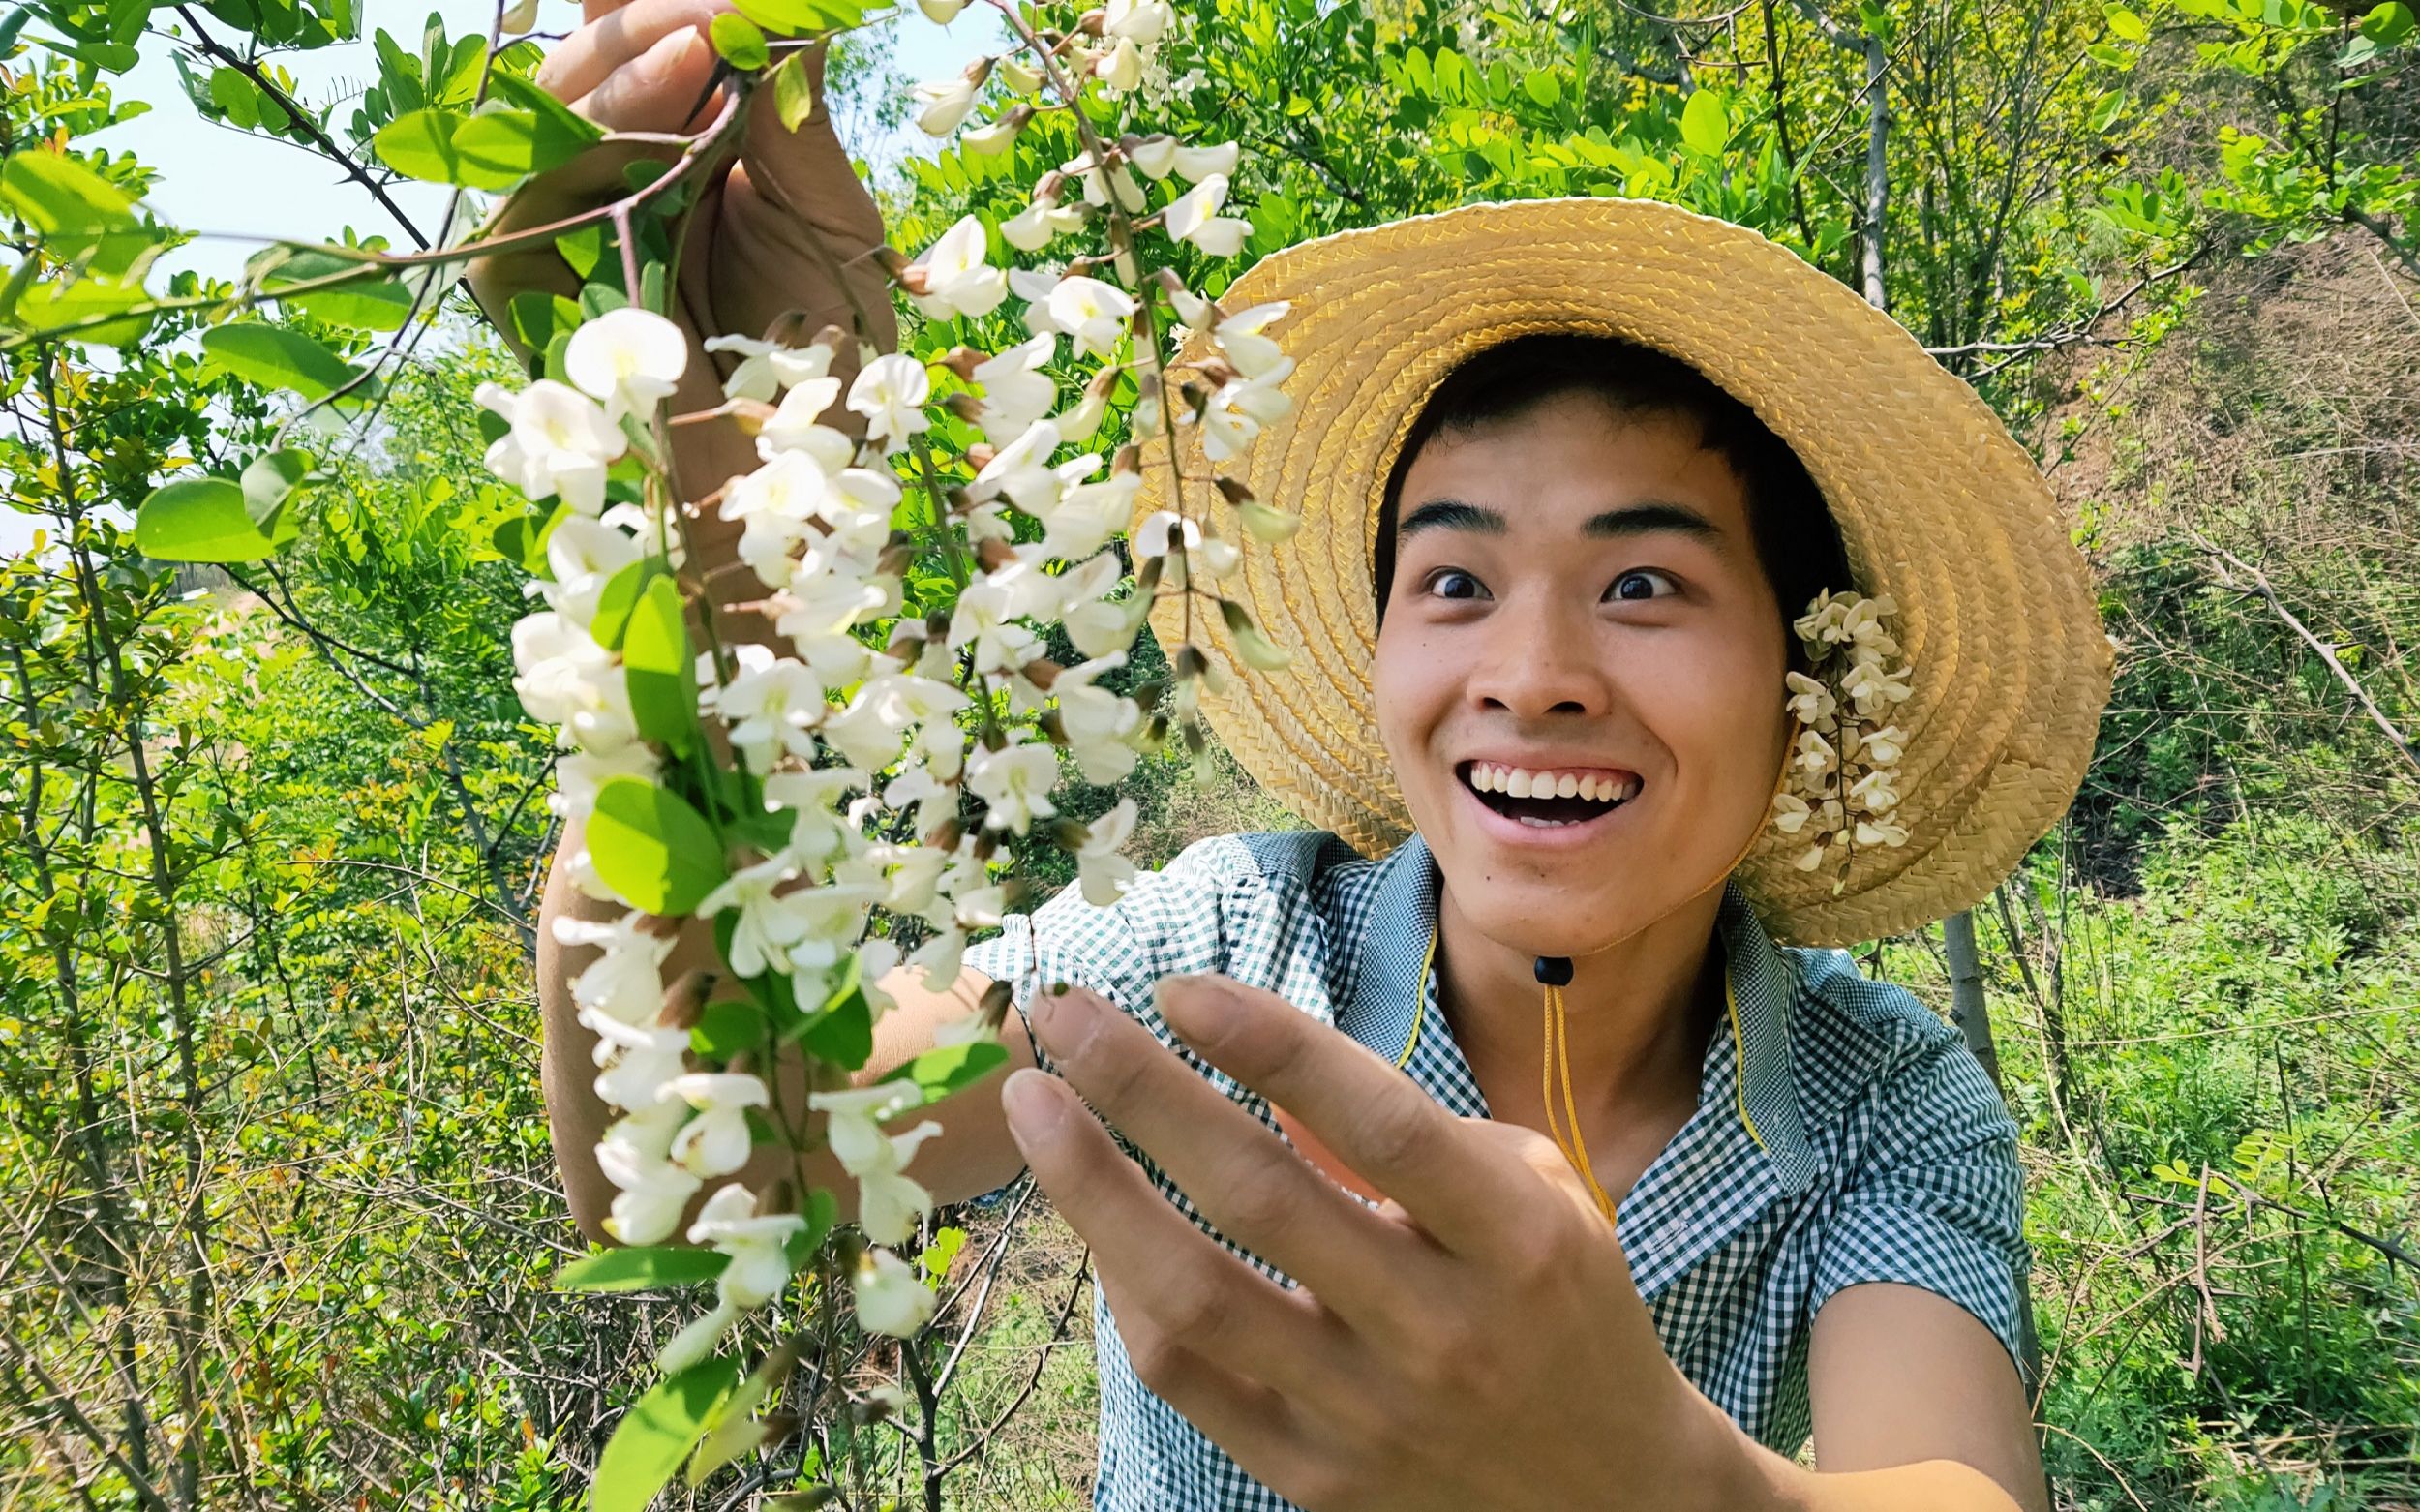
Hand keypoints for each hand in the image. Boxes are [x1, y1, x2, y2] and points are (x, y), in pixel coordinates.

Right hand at [465, 1, 897, 505]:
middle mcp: (607, 188)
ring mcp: (560, 242)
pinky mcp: (527, 302)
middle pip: (574, 68)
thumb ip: (794, 115)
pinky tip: (661, 131)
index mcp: (674, 158)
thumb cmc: (830, 372)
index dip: (644, 9)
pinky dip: (588, 156)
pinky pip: (528, 208)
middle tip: (717, 11)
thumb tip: (793, 15)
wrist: (805, 501)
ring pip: (544, 121)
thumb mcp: (831, 221)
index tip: (719, 0)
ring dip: (621, 73)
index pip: (632, 49)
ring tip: (701, 43)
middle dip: (639, 24)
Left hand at [1003, 976, 1750, 1511]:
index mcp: (1516, 1239)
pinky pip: (1189, 1380)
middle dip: (1143, 1091)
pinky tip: (1097, 1219)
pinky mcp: (1316, 1481)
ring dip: (1095, 1190)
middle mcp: (1442, 1329)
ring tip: (1033, 1105)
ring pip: (1196, 1297)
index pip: (1378, 1124)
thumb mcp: (1537, 1195)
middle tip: (1064, 1014)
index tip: (1177, 984)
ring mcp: (1371, 1415)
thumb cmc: (1561, 1307)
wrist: (1612, 1500)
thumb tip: (1269, 1069)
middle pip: (1260, 1197)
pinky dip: (1128, 1292)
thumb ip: (1413, 1133)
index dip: (1272, 1045)